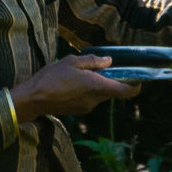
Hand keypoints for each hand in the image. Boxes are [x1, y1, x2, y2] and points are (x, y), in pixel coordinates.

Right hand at [10, 54, 140, 122]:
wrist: (33, 99)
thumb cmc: (51, 77)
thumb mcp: (72, 62)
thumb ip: (92, 62)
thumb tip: (109, 61)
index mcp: (97, 86)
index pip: (126, 91)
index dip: (136, 85)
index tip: (138, 77)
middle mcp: (95, 100)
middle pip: (113, 91)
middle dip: (112, 80)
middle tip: (103, 66)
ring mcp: (87, 107)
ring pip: (101, 94)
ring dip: (98, 84)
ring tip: (82, 72)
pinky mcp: (78, 110)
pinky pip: (90, 99)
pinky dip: (88, 90)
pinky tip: (74, 82)